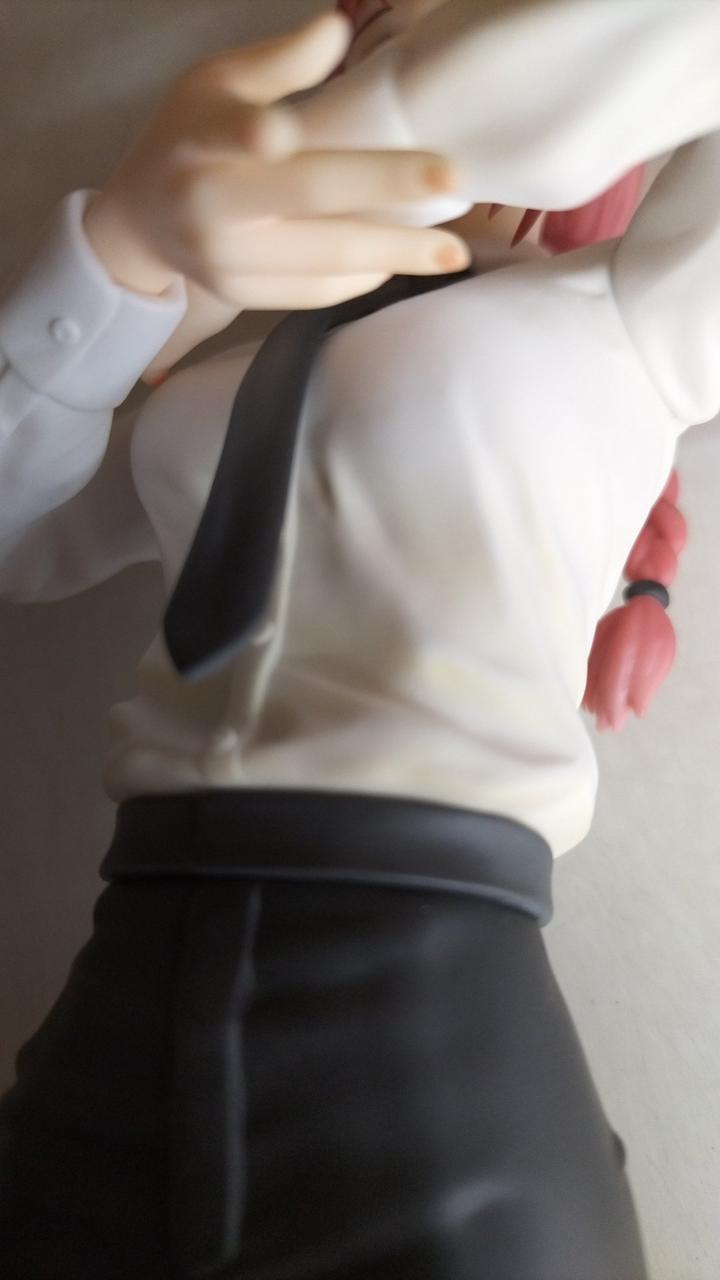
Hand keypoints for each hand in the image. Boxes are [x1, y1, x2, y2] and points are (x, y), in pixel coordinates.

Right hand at [83, 10, 469, 373]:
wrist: (142, 220)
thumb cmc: (190, 134)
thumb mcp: (216, 81)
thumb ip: (276, 62)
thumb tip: (337, 28)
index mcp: (201, 139)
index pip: (232, 134)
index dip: (258, 136)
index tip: (282, 133)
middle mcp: (211, 205)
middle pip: (307, 197)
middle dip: (384, 188)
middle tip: (454, 180)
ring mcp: (226, 260)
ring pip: (322, 259)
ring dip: (394, 254)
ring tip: (452, 252)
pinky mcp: (242, 296)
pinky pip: (313, 292)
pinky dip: (362, 278)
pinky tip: (401, 263)